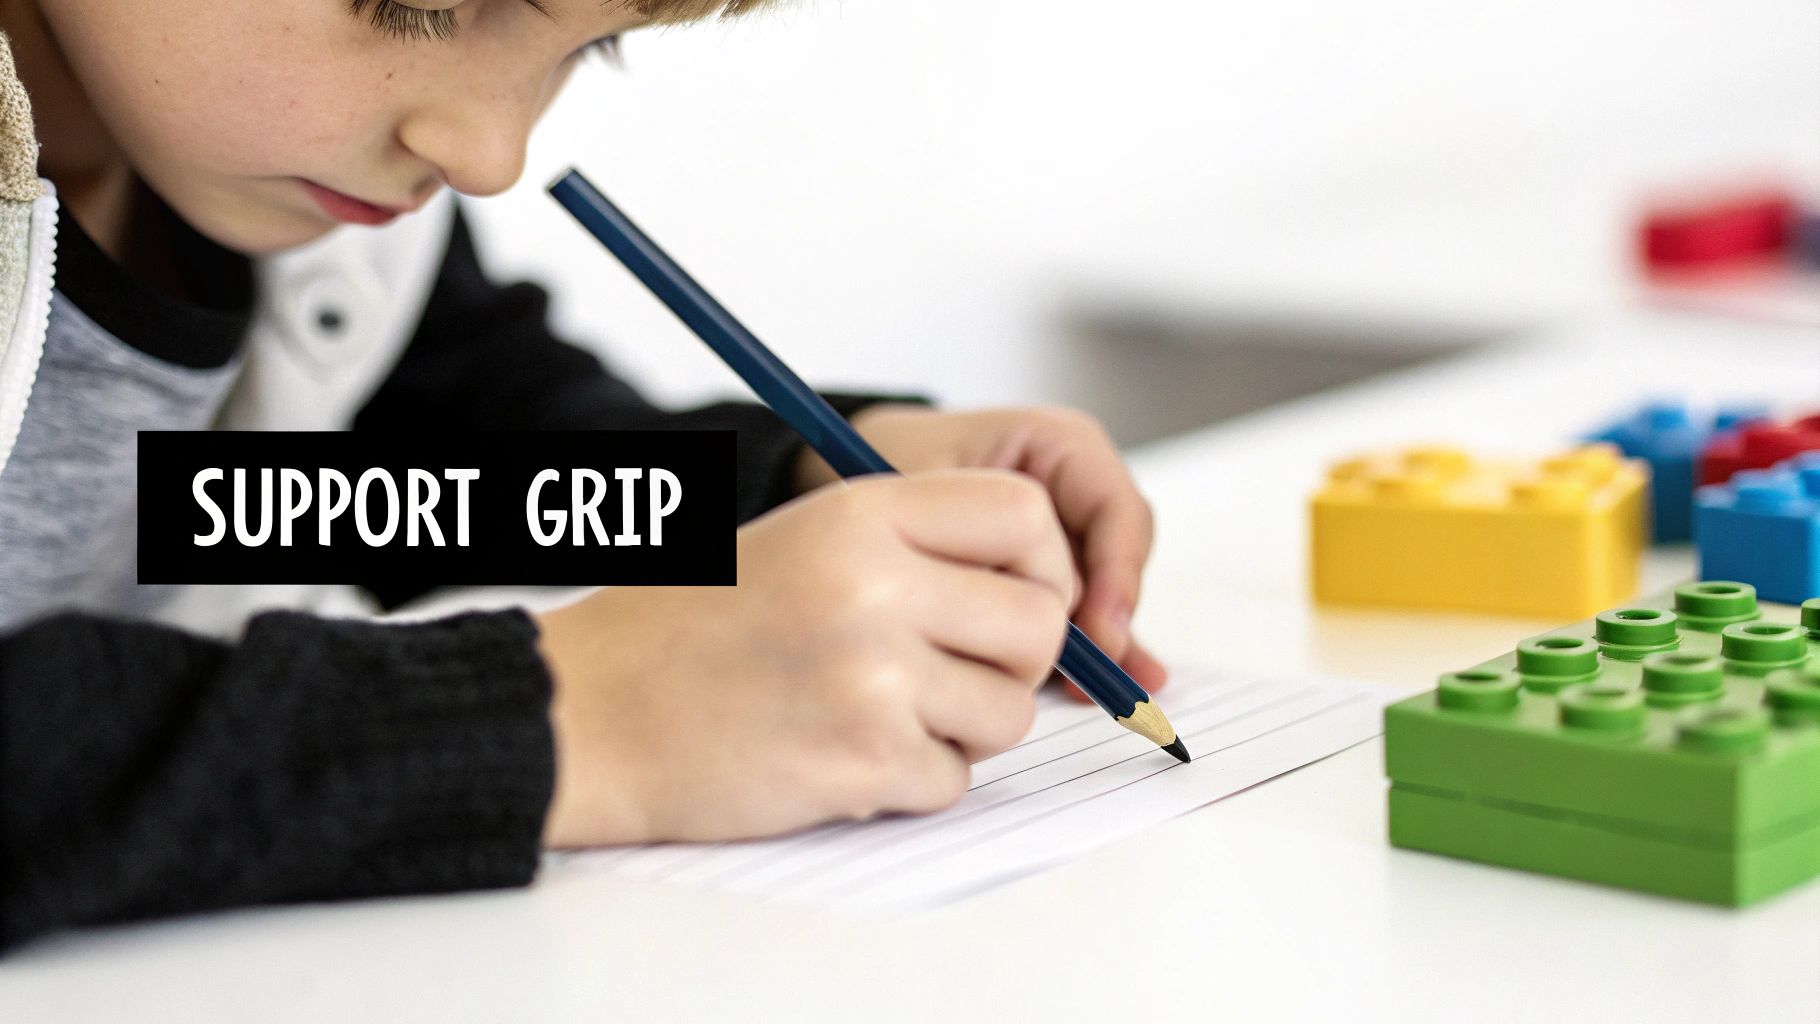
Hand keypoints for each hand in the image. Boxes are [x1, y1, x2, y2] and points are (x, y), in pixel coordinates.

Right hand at [535, 470, 1074, 847]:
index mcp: (861, 512)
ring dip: (963, 729)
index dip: (1041, 564)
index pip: (1025, 514)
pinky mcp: (863, 761)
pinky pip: (953, 781)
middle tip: (951, 675)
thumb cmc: (689, 626)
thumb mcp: (801, 539)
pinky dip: (913, 782)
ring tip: (883, 716)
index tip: (1012, 599)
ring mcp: (873, 676)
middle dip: (1012, 662)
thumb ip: (914, 548)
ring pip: (1009, 713)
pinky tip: (844, 756)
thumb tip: (1039, 592)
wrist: (591, 711)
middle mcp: (876, 584)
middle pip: (1038, 624)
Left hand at [795, 404, 1166, 697]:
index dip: (1118, 574)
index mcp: (1060, 446)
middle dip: (1108, 620)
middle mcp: (1075, 488)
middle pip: (1119, 561)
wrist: (850, 479)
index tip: (1100, 631)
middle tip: (1090, 675)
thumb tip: (1055, 614)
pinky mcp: (1050, 576)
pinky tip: (1086, 692)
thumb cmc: (889, 470)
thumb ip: (991, 550)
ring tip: (1098, 694)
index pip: (1118, 510)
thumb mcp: (932, 497)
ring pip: (1104, 596)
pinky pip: (1079, 617)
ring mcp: (1066, 535)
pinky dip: (1081, 656)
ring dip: (1100, 647)